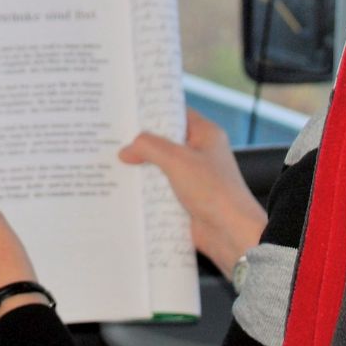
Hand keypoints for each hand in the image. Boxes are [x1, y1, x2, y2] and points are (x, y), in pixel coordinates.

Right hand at [119, 110, 266, 276]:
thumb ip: (149, 147)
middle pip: (164, 142)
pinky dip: (146, 192)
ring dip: (142, 170)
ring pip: (160, 168)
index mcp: (205, 135)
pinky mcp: (186, 200)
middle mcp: (200, 154)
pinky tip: (127, 191)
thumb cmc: (215, 192)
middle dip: (141, 144)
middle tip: (114, 139)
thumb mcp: (177, 159)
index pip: (176, 114)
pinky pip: (161, 191)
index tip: (129, 111)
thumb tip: (127, 150)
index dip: (153, 112)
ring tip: (114, 164)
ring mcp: (193, 178)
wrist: (232, 234)